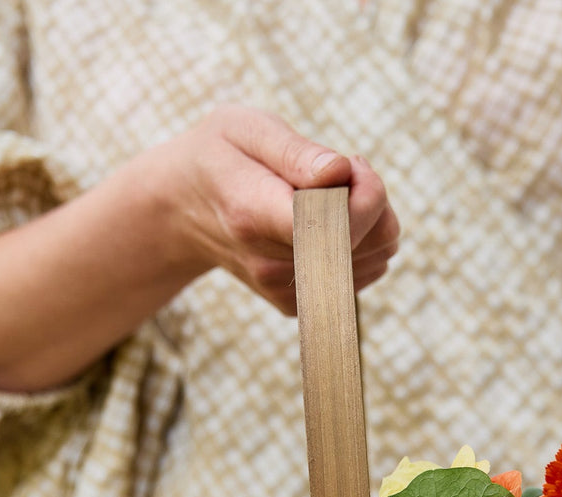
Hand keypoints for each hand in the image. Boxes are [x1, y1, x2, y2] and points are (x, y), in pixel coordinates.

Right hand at [145, 104, 399, 313]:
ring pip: (378, 255)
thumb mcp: (245, 129)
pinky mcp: (299, 302)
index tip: (350, 163)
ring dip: (370, 218)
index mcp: (255, 215)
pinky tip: (329, 221)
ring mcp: (284, 289)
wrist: (183, 209)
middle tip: (340, 170)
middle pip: (370, 240)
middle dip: (373, 197)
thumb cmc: (220, 157)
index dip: (365, 193)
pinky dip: (362, 242)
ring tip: (330, 194)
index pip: (338, 225)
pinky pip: (367, 271)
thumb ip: (295, 151)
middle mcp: (270, 263)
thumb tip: (341, 172)